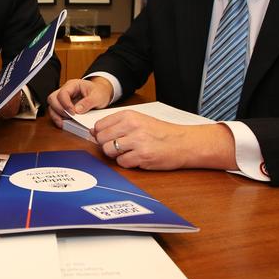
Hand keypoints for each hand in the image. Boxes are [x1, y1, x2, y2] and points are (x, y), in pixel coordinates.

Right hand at [47, 77, 112, 127]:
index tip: (73, 112)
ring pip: (52, 105)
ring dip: (56, 115)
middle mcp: (66, 90)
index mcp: (73, 85)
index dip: (65, 104)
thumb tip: (77, 110)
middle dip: (58, 109)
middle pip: (53, 98)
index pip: (63, 93)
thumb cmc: (99, 91)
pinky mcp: (64, 106)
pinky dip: (57, 118)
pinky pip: (55, 111)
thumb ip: (88, 102)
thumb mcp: (98, 96)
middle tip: (69, 117)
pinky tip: (63, 123)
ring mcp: (63, 98)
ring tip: (63, 122)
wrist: (101, 92)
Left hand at [92, 110, 237, 170]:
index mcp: (130, 115)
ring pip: (109, 151)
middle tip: (119, 147)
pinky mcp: (142, 156)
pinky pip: (122, 162)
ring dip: (116, 155)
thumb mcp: (139, 120)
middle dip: (107, 145)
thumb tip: (94, 132)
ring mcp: (137, 142)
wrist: (184, 143)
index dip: (100, 134)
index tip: (107, 137)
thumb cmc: (161, 132)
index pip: (100, 125)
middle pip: (102, 139)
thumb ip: (117, 124)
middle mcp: (132, 126)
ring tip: (128, 152)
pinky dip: (127, 163)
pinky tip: (136, 158)